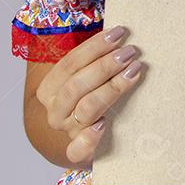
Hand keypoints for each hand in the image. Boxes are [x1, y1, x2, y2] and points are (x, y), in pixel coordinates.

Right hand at [34, 26, 144, 164]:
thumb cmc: (91, 95)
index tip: (119, 33)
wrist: (83, 138)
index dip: (95, 46)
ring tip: (134, 71)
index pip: (70, 63)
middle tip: (130, 52)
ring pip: (87, 107)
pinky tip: (103, 125)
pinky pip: (78, 149)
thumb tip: (120, 32)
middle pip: (78, 84)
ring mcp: (67, 130)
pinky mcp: (78, 152)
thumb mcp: (87, 75)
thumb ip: (95, 58)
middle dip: (106, 65)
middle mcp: (55, 110)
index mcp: (50, 88)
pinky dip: (89, 138)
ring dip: (112, 87)